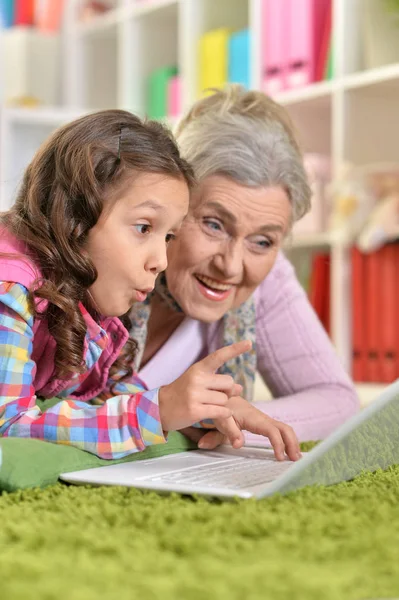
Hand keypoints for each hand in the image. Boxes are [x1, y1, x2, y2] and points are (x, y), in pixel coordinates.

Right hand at [158, 340, 250, 432]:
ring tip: (206, 405)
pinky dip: (223, 414)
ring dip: (222, 405)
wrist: (159, 408)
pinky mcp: (195, 411)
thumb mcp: (198, 382)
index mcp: (198, 369)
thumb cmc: (183, 393)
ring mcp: (194, 395)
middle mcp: (196, 379)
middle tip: (214, 396)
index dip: (235, 349)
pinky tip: (213, 414)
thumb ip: (218, 383)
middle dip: (226, 391)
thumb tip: (239, 388)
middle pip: (228, 382)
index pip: (218, 356)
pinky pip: (222, 412)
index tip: (249, 343)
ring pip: (225, 399)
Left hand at [183, 397, 301, 461]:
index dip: (278, 444)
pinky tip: (288, 450)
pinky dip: (286, 439)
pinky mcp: (263, 423)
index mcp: (255, 418)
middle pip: (285, 429)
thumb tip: (239, 445)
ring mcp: (265, 420)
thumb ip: (230, 432)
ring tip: (295, 458)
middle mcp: (263, 418)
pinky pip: (279, 430)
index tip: (279, 458)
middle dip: (292, 443)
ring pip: (284, 429)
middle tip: (295, 460)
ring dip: (292, 442)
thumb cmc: (223, 409)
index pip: (272, 431)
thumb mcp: (222, 420)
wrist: (223, 397)